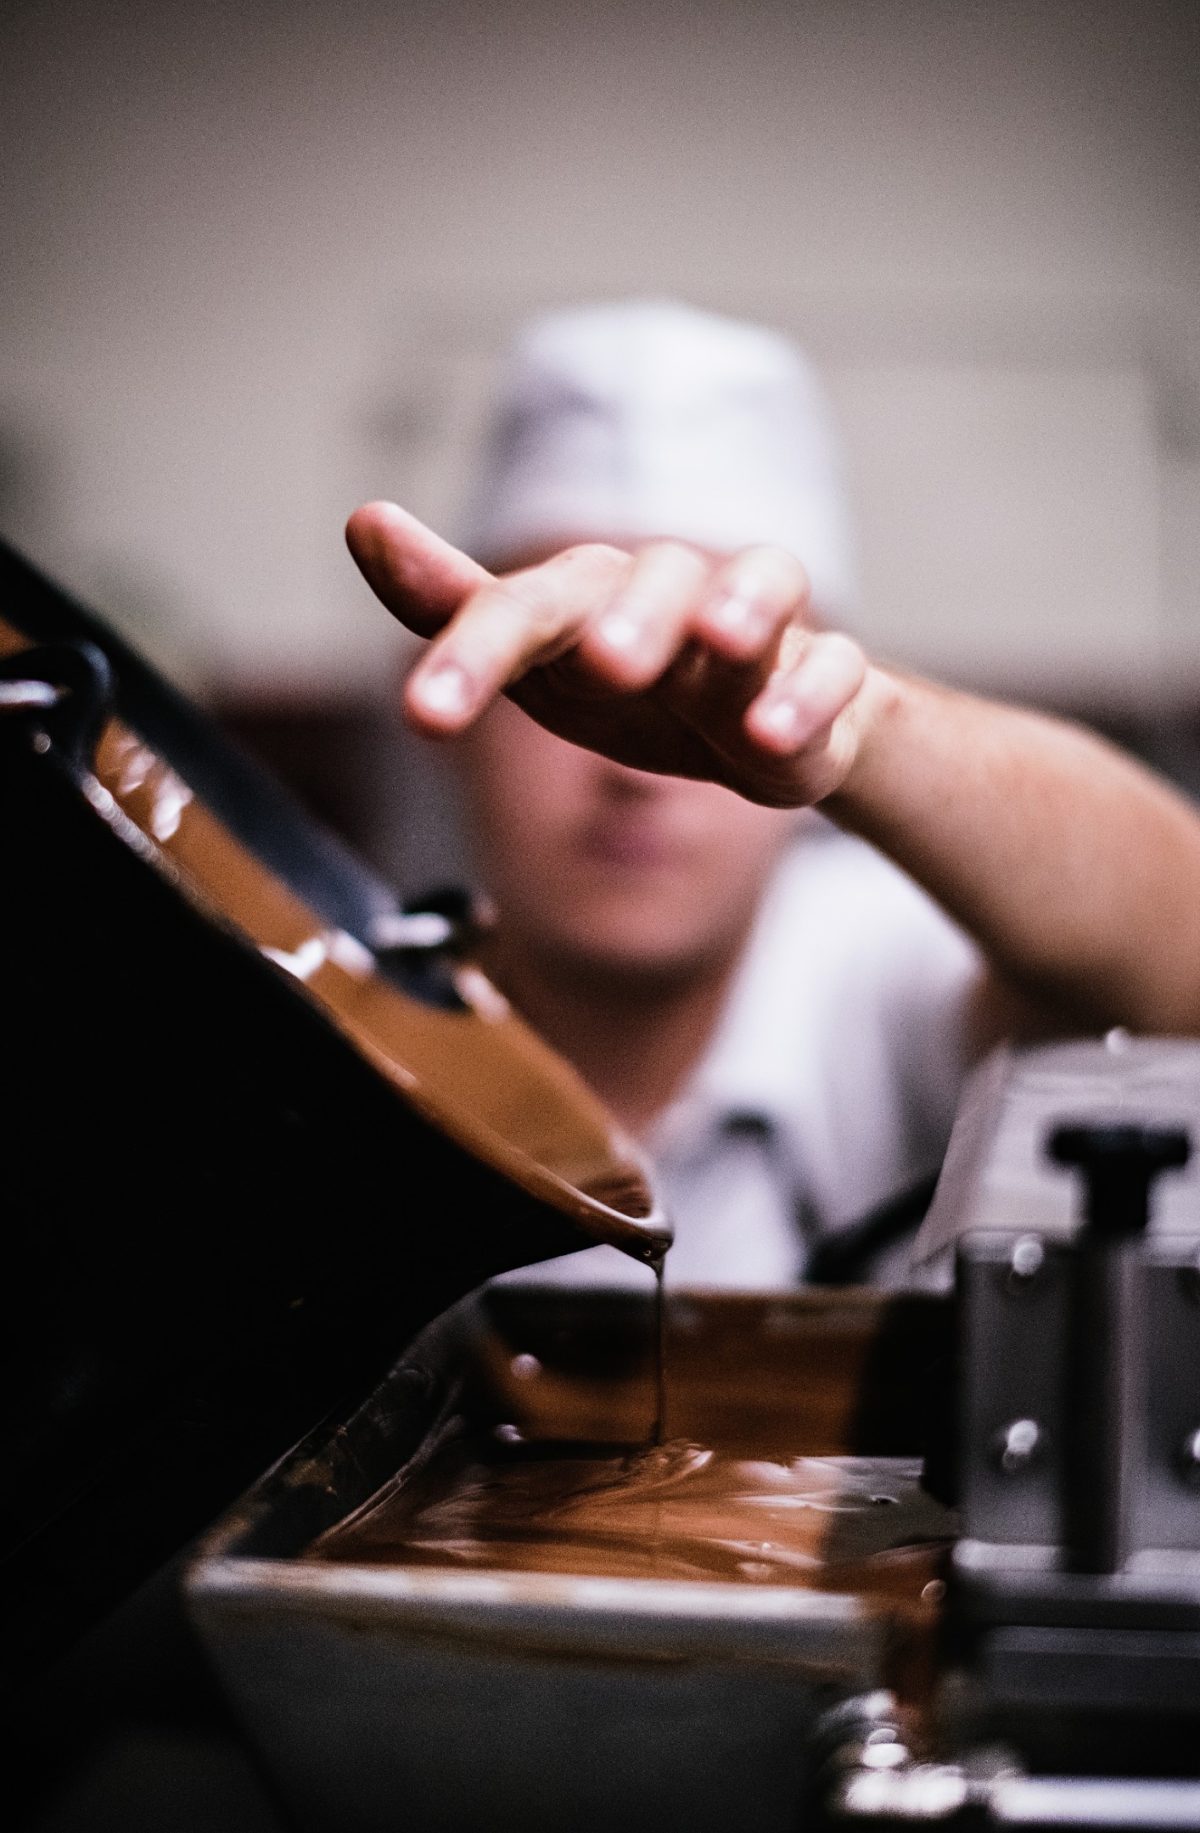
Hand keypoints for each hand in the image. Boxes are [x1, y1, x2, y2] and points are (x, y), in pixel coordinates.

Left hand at [345, 500, 872, 808]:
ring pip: (760, 587)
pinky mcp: (825, 679)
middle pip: (650, 579)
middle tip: (606, 664)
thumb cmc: (637, 689)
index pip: (526, 607)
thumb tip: (365, 520)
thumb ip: (457, 609)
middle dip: (629, 616)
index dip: (473, 651)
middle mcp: (671, 597)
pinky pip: (833, 667)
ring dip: (743, 611)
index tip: (424, 716)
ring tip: (722, 641)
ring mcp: (757, 635)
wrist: (766, 732)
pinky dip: (809, 694)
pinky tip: (772, 735)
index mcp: (590, 599)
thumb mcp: (542, 663)